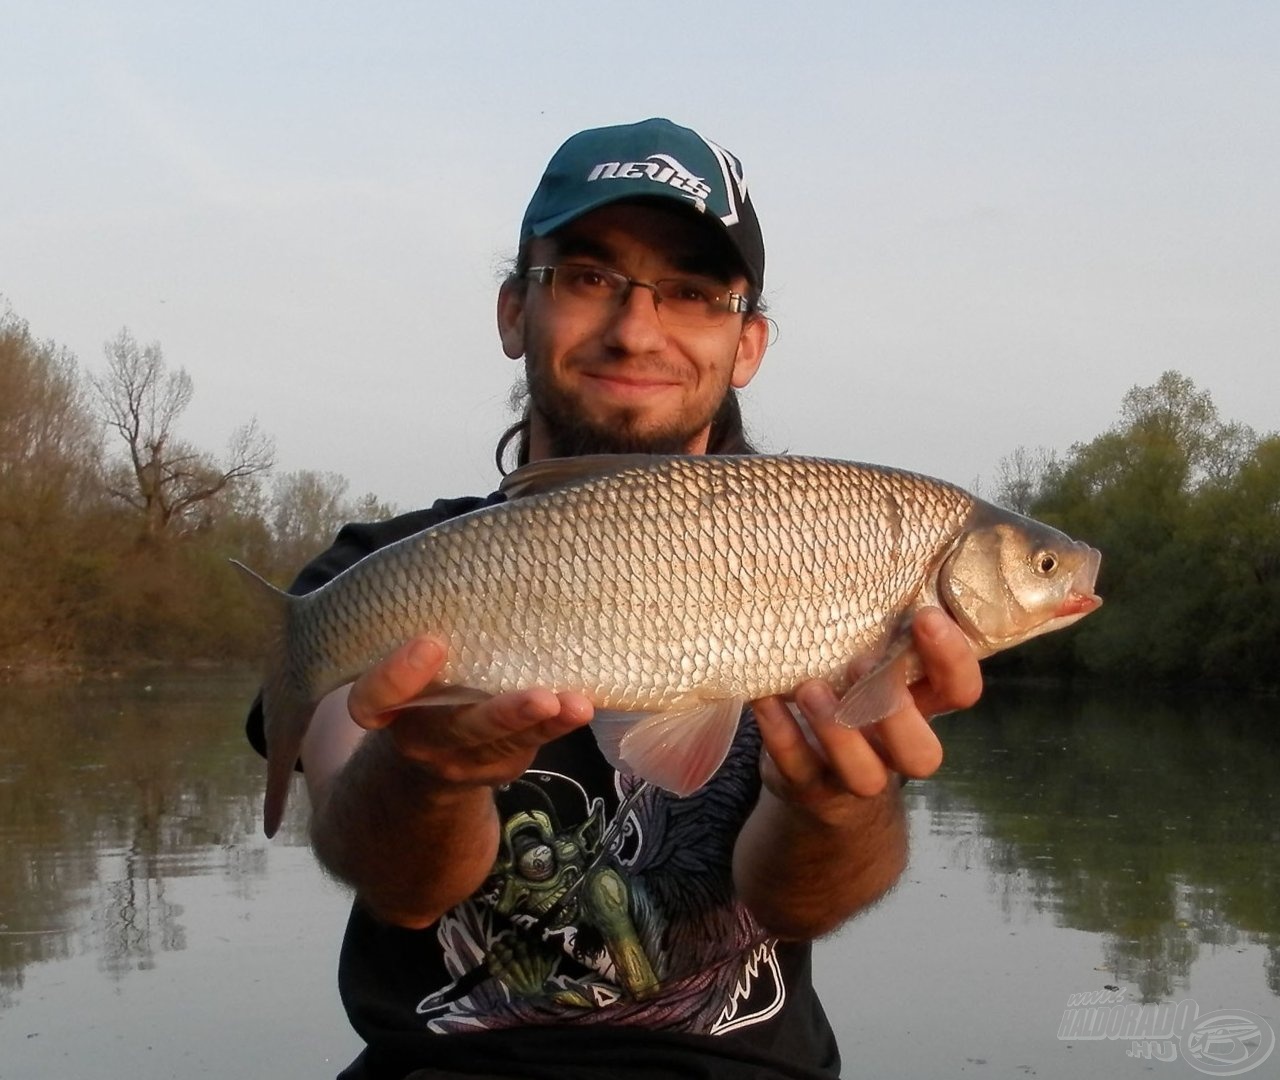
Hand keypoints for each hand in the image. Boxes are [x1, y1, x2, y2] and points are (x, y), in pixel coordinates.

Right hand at [344, 634, 593, 788]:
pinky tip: (581, 705)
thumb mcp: (409, 661)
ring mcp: (462, 756)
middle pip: (457, 729)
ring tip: (576, 704)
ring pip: (503, 741)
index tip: (430, 643)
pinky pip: (529, 746)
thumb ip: (429, 630)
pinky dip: (558, 725)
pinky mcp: (498, 764)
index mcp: (387, 705)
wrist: (432, 755)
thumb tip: (472, 555)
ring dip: (544, 722)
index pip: (373, 699)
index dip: (396, 677)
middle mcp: (421, 736)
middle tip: (539, 697)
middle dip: (500, 713)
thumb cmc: (426, 679)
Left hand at [752, 608, 981, 807]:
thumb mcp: (870, 668)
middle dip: (897, 713)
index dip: (953, 661)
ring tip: (809, 687)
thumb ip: (877, 633)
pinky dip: (779, 733)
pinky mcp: (808, 788)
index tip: (925, 616)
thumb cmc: (849, 700)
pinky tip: (764, 700)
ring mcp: (853, 778)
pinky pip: (797, 768)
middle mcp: (894, 752)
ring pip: (864, 774)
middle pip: (922, 754)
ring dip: (837, 729)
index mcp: (920, 710)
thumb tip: (862, 552)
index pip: (959, 692)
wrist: (820, 784)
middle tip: (863, 662)